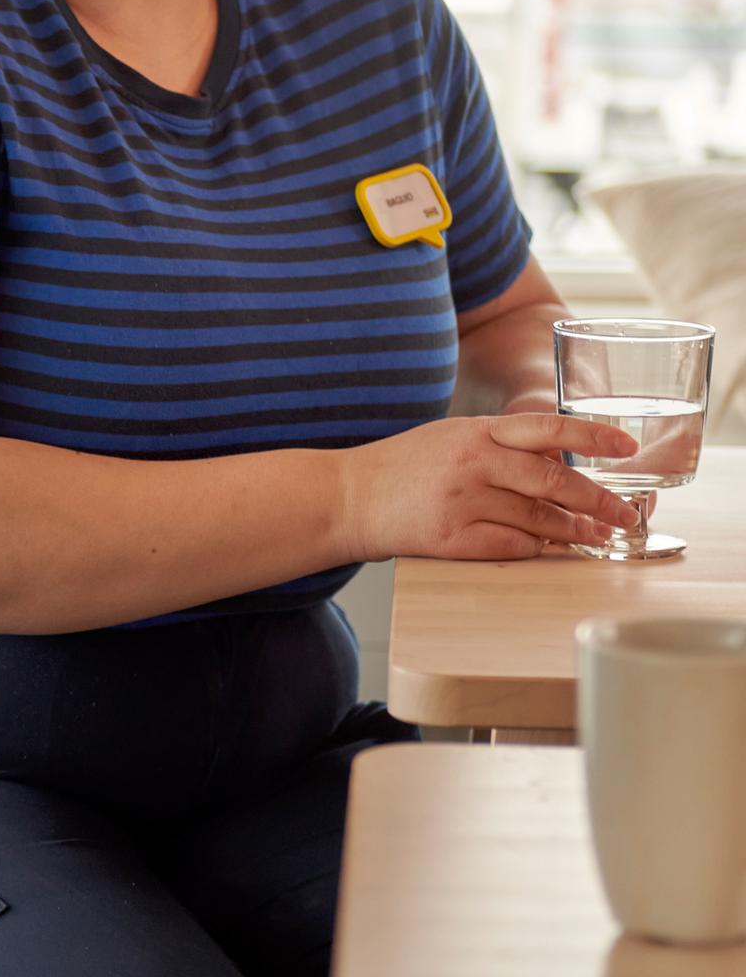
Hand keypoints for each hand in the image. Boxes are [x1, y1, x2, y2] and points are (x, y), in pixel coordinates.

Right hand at [343, 412, 641, 562]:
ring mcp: (462, 500)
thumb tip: (559, 454)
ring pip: (537, 518)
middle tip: (624, 514)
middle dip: (597, 499)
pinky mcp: (451, 538)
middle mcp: (473, 461)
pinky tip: (545, 549)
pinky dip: (534, 549)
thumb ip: (501, 443)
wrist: (349, 496)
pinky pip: (510, 546)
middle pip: (553, 478)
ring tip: (595, 537)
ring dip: (573, 531)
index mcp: (477, 431)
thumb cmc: (403, 467)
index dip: (594, 435)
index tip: (628, 447)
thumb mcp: (453, 438)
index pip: (548, 427)